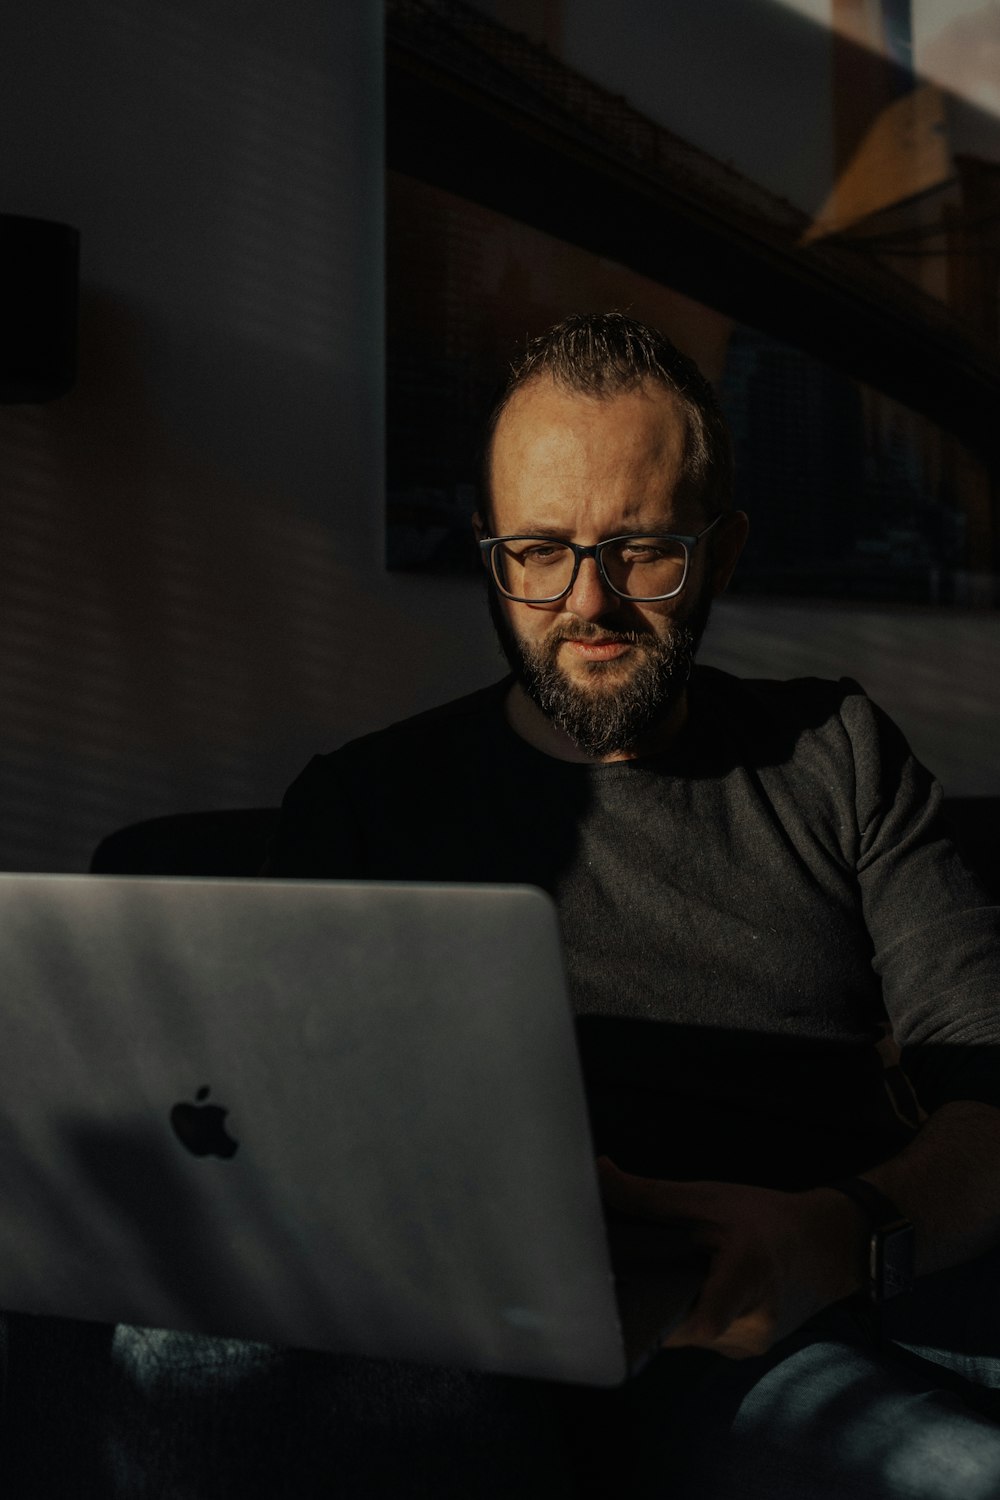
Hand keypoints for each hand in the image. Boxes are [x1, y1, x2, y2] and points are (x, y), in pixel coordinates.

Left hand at [598, 1158, 866, 1359]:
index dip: (657, 1316)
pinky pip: (702, 1337)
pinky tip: (681, 1288)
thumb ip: (650, 1195)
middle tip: (624, 1275)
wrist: (824, 1245)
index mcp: (748, 1277)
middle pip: (680, 1327)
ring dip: (670, 1307)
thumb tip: (599, 1174)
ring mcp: (748, 1345)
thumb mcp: (709, 1197)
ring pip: (688, 1334)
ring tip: (657, 1275)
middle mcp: (751, 1325)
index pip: (699, 1320)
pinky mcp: (744, 1349)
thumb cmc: (767, 1218)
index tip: (624, 1298)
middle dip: (651, 1301)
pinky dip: (687, 1312)